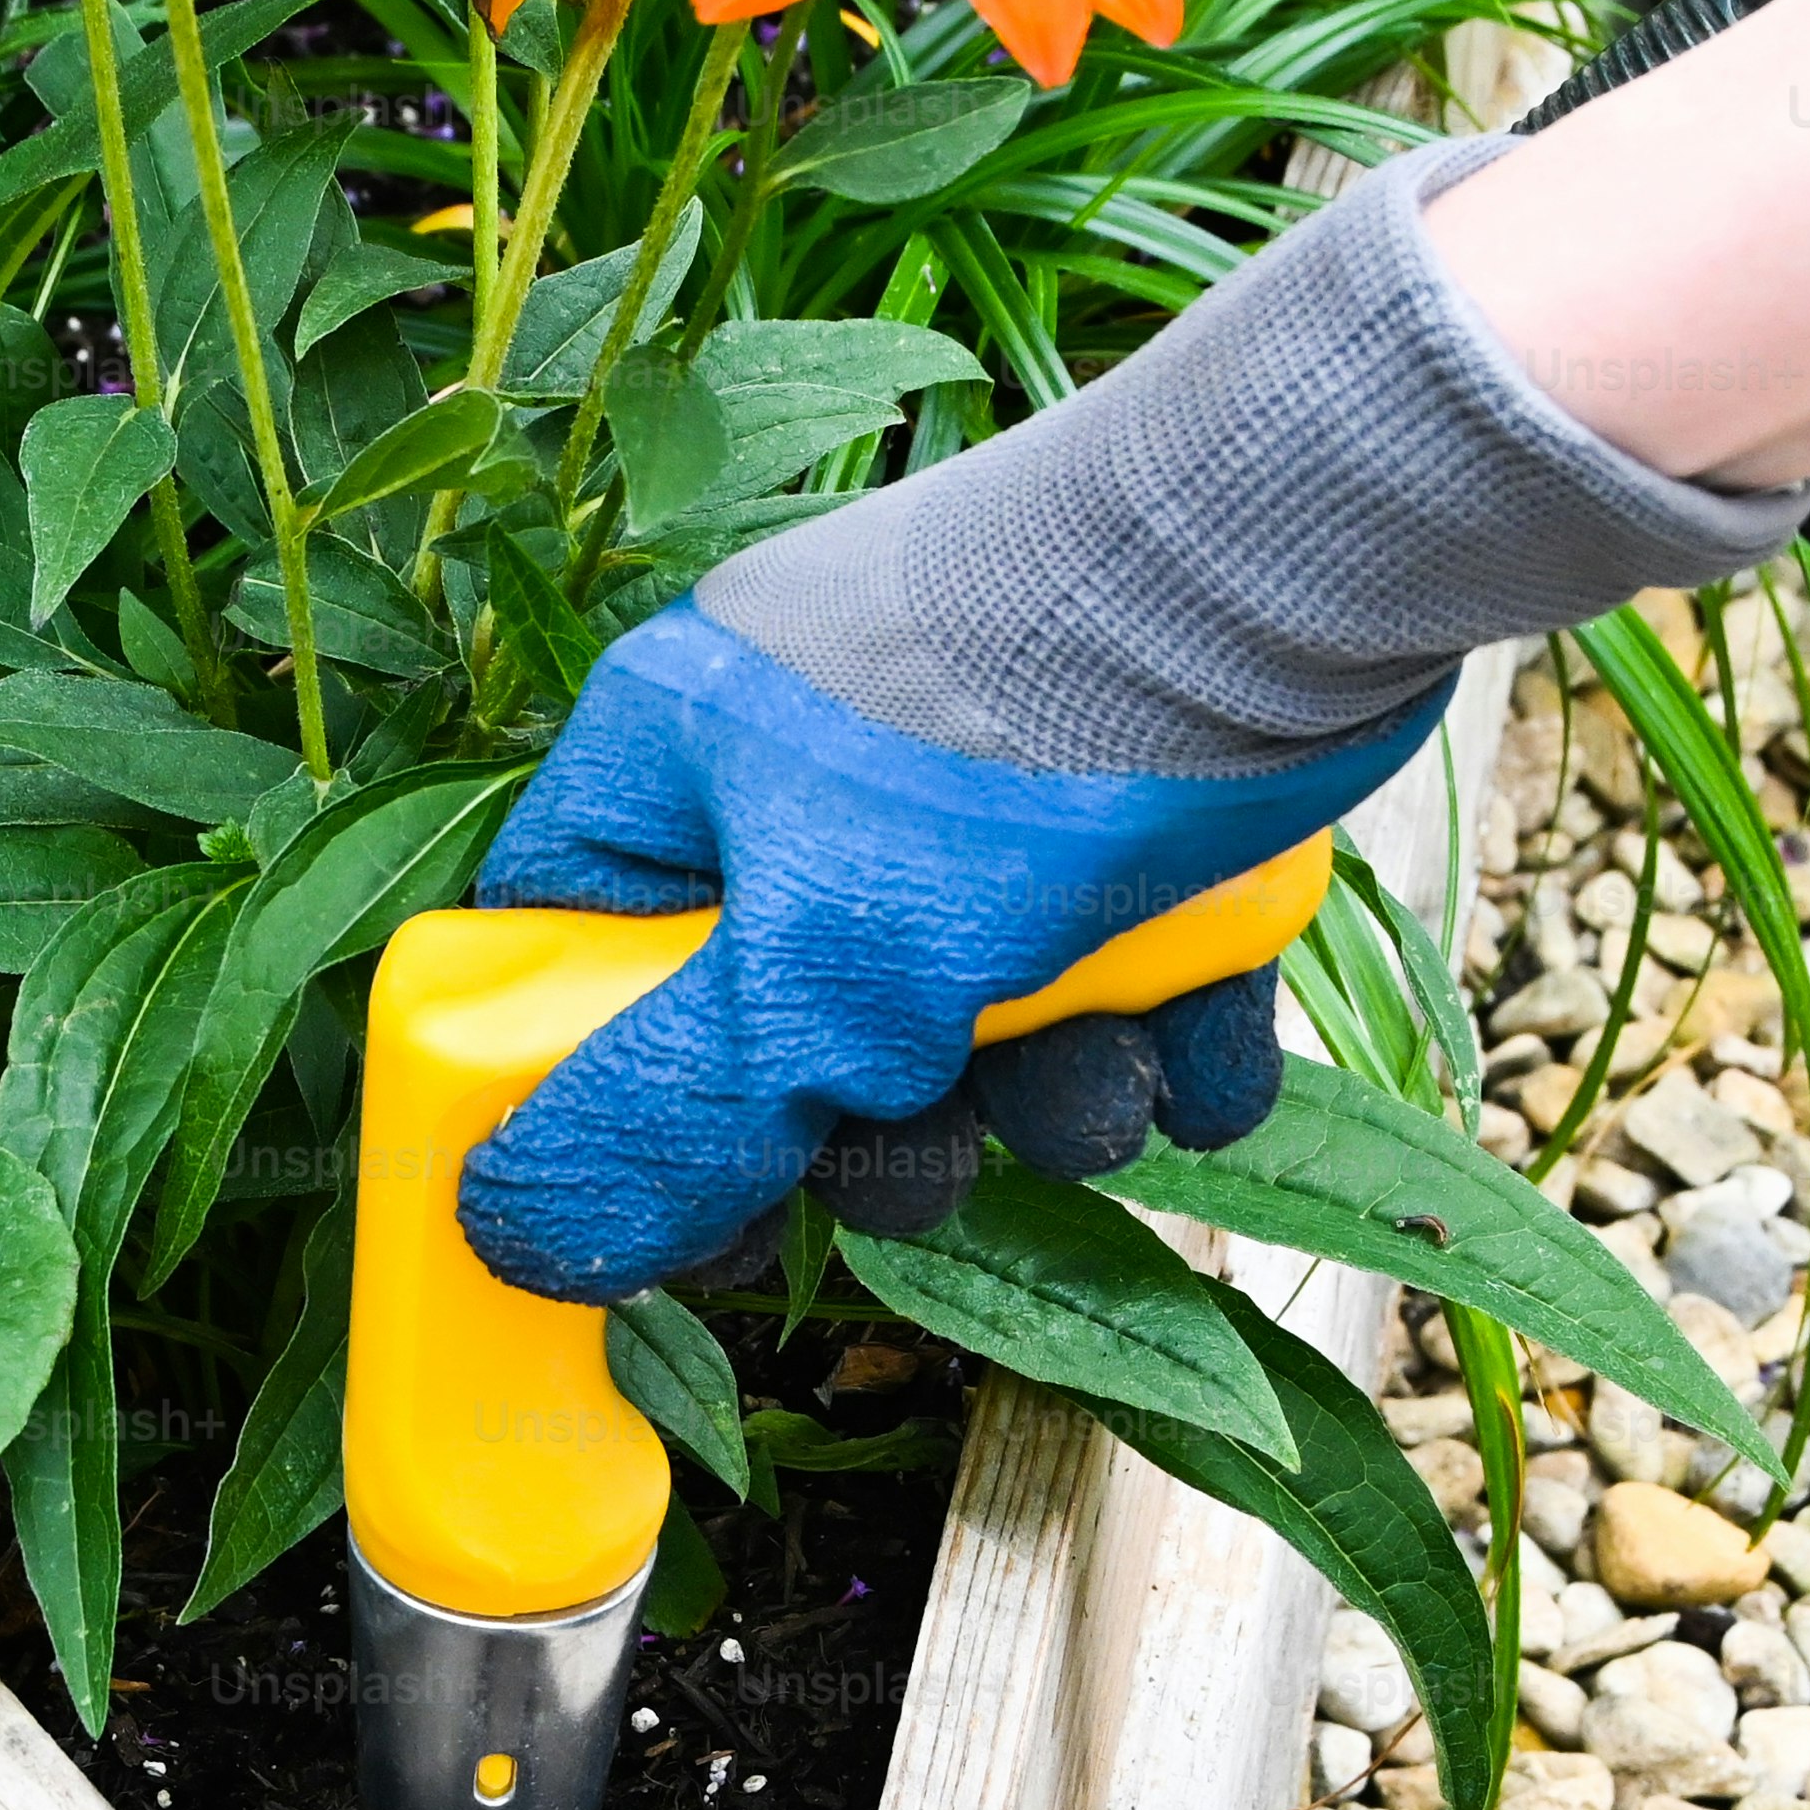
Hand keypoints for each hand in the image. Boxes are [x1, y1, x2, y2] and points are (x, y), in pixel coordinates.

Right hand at [455, 135, 1808, 1303]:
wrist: (1289, 573)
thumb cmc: (1006, 749)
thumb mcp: (808, 976)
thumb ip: (668, 1120)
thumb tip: (520, 1236)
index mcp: (675, 765)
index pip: (571, 965)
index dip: (616, 1117)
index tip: (702, 1234)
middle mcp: (811, 769)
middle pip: (789, 1032)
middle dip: (884, 1130)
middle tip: (932, 1146)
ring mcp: (978, 791)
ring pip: (977, 1031)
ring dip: (1050, 1098)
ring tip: (1103, 1070)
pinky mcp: (1134, 810)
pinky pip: (1120, 987)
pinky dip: (1164, 1037)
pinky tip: (1201, 1034)